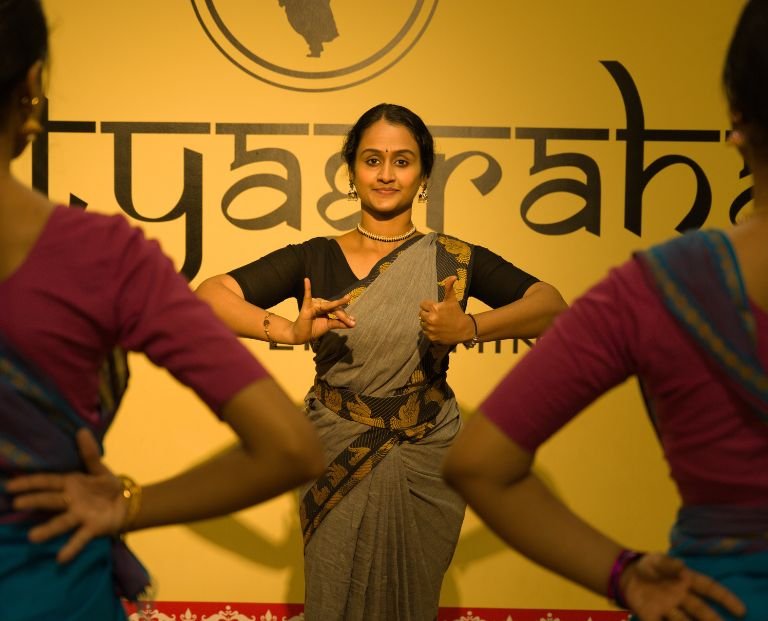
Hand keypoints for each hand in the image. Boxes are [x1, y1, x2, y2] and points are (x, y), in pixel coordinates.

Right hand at [6, 428, 127, 562]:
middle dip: (35, 502)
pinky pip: (80, 539)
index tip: (10, 486)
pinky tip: (60, 558)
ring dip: (48, 529)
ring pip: (61, 522)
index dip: (30, 483)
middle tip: (17, 504)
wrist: (127, 503)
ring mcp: (79, 516)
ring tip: (33, 537)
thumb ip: (90, 453)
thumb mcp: (100, 469)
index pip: (47, 482)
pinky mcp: (91, 529)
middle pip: (51, 501)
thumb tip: (82, 430)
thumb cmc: (108, 486)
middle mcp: (70, 501)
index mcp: (70, 484)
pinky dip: (71, 548)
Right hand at [289, 277, 355, 343]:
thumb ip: (340, 324)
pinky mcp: (306, 306)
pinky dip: (307, 288)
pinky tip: (307, 280)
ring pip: (328, 305)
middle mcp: (321, 304)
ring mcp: (314, 304)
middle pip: (334, 307)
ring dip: (337, 307)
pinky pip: (307, 296)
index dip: (345, 317)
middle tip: (351, 322)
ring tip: (346, 301)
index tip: (353, 323)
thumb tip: (353, 324)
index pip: (337, 310)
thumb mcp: (329, 326)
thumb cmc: (314, 329)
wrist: (301, 336)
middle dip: (343, 315)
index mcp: (326, 308)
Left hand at [419, 276, 473, 344]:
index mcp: (435, 308)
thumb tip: (453, 276)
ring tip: (436, 322)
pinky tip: (437, 328)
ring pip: (422, 323)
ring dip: (427, 322)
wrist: (464, 329)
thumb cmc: (457, 313)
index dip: (428, 305)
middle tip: (435, 315)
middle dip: (427, 313)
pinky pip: (425, 332)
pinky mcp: (431, 337)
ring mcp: (431, 329)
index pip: (422, 304)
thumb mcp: (452, 299)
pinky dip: (429, 330)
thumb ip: (449, 287)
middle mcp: (431, 319)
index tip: (435, 307)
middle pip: (421, 314)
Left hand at [623, 553, 745, 620]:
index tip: (740, 610)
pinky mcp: (653, 615)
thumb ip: (669, 564)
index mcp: (685, 581)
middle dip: (713, 620)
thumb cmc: (647, 566)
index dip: (724, 598)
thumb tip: (682, 566)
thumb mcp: (656, 560)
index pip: (708, 588)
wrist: (625, 575)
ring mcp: (668, 608)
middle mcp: (681, 597)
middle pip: (701, 610)